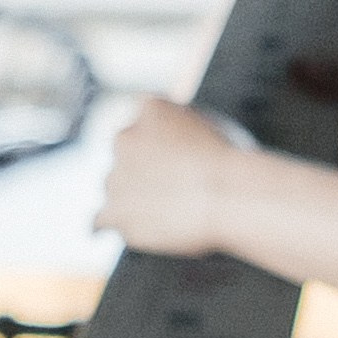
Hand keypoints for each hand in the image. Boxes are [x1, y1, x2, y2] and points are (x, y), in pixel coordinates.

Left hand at [96, 98, 245, 258]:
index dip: (162, 137)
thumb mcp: (216, 130)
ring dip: (131, 195)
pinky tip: (117, 228)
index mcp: (152, 109)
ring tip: (164, 211)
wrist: (230, 196)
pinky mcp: (115, 212)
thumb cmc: (235, 166)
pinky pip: (101, 219)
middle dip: (141, 165)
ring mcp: (115, 176)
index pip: (147, 118)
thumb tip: (178, 158)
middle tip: (171, 183)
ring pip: (114, 185)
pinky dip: (110, 223)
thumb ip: (187, 135)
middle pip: (125, 150)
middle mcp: (125, 137)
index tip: (179, 153)